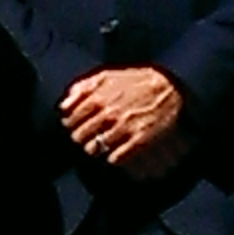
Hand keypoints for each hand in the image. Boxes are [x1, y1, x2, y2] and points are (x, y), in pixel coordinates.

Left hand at [60, 67, 187, 177]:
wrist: (168, 87)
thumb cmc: (135, 81)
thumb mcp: (106, 76)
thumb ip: (82, 88)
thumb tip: (64, 105)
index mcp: (97, 98)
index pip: (71, 119)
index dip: (70, 124)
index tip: (73, 126)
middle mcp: (108, 114)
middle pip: (80, 137)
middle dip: (80, 138)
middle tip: (85, 138)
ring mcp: (123, 128)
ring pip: (95, 149)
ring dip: (94, 149)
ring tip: (98, 146)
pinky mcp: (138, 140)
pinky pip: (114, 158)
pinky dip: (110, 158)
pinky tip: (113, 152)